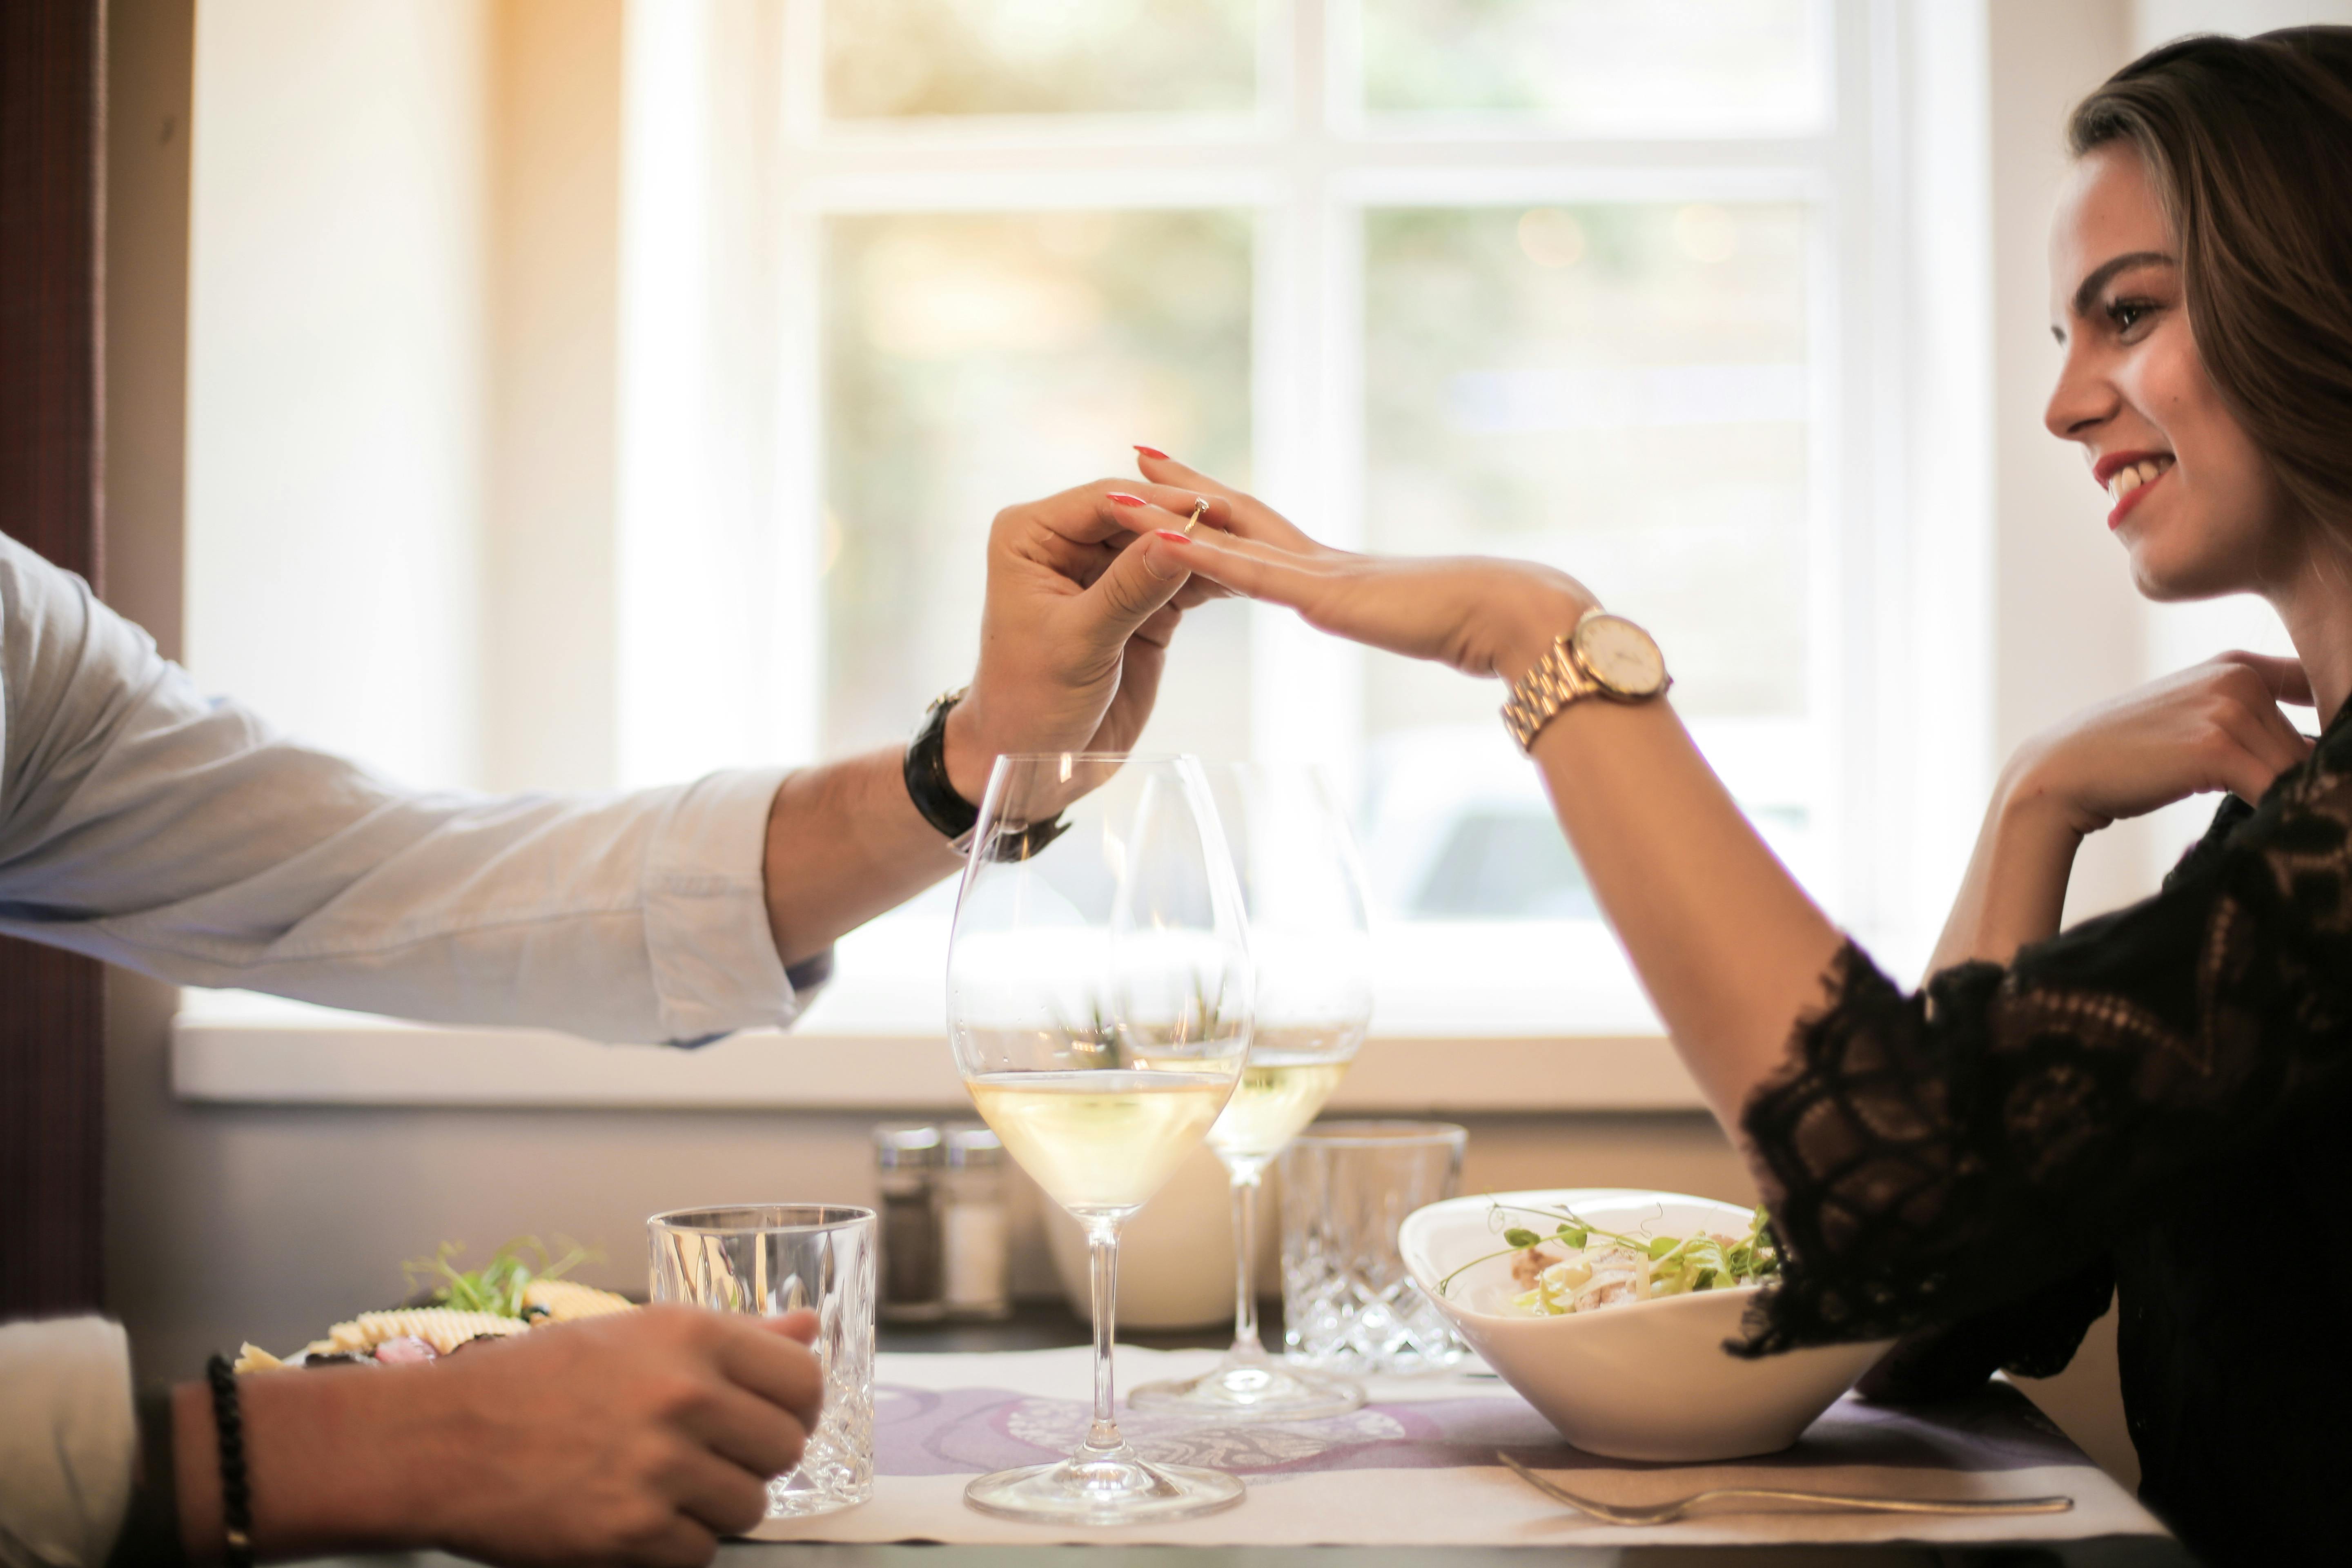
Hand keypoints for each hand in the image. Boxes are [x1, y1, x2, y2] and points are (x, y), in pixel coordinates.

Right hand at [195, 1306, 823, 1567]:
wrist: (440, 1440)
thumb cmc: (536, 1380)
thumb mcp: (638, 1334)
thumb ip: (737, 1336)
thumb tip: (809, 1326)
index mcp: (692, 1336)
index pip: (804, 1380)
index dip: (794, 1405)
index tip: (769, 1416)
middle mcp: (685, 1397)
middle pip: (786, 1448)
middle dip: (754, 1459)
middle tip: (705, 1455)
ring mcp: (660, 1468)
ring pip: (750, 1507)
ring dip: (715, 1506)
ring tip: (660, 1484)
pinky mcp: (631, 1533)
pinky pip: (701, 1552)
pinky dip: (674, 1545)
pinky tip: (632, 1516)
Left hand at [943, 477, 1232, 799]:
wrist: (1036, 761)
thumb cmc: (1030, 701)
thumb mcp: (1078, 642)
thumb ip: (1128, 589)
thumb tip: (1179, 538)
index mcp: (1032, 536)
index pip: (1104, 501)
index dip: (1156, 503)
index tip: (1208, 507)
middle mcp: (1068, 544)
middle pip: (1141, 516)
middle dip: (1188, 522)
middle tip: (1243, 523)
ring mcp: (1107, 573)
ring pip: (1165, 545)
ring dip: (1206, 548)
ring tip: (1256, 546)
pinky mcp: (1140, 605)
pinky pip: (1181, 580)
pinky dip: (1210, 578)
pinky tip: (1247, 573)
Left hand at [1129, 451, 1594, 680]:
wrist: (1518, 619)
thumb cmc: (1487, 627)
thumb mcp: (1422, 625)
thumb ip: (1403, 617)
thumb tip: (1409, 618)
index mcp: (1338, 575)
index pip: (1266, 535)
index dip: (1222, 509)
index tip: (1182, 485)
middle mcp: (1320, 562)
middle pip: (1236, 514)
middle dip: (1183, 487)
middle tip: (1137, 453)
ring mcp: (1318, 574)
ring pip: (1226, 536)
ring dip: (1167, 514)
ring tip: (1115, 484)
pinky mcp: (1323, 596)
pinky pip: (1246, 575)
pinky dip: (1200, 557)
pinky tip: (1157, 540)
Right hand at [2002, 653, 2314, 836]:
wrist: (2062, 771)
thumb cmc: (2125, 756)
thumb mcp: (2195, 722)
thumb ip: (2251, 726)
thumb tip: (2316, 762)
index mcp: (2237, 665)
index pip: (2318, 696)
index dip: (2328, 735)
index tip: (2317, 769)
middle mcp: (2239, 677)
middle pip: (2311, 742)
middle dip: (2307, 780)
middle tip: (2294, 810)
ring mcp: (2228, 708)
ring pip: (2298, 768)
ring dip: (2294, 800)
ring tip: (2280, 824)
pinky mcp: (2217, 746)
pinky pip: (2276, 787)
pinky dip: (2279, 812)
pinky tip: (2267, 831)